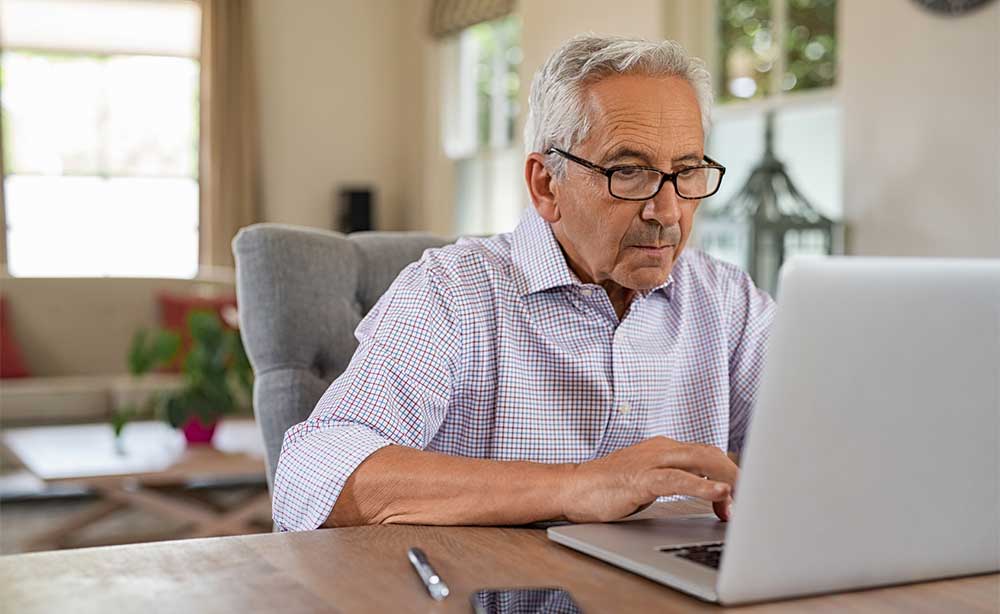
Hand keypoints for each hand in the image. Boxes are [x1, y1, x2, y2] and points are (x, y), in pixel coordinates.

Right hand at [559, 437, 737, 523]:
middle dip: (736, 475)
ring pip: (700, 461)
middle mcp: (660, 449)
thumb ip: (675, 481)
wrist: (571, 488)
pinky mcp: (640, 479)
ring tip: (744, 498)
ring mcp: (650, 461)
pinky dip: (702, 486)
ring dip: (727, 480)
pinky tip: (720, 494)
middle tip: (752, 499)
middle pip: (711, 454)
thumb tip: (708, 495)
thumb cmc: (607, 488)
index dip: (730, 472)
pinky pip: (677, 480)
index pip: (708, 454)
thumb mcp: (648, 481)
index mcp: (663, 448)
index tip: (743, 496)